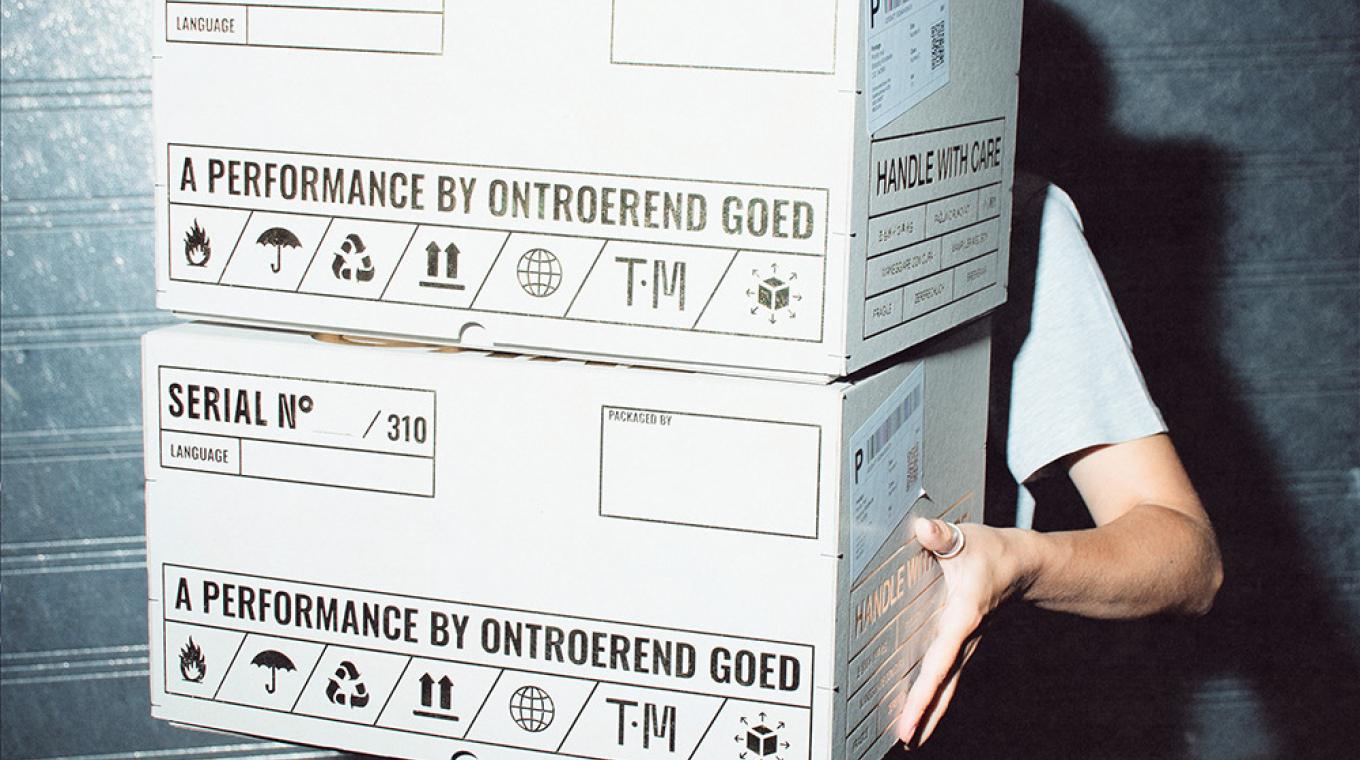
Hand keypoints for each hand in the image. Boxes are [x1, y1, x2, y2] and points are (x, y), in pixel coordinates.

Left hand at [896, 518, 1032, 747]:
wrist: (1028, 564)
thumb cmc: (994, 551)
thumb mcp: (967, 538)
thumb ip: (942, 536)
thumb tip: (923, 528)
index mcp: (963, 616)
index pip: (940, 660)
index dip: (924, 691)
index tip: (910, 716)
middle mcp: (966, 637)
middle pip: (945, 684)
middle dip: (926, 713)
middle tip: (905, 739)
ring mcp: (968, 643)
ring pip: (949, 684)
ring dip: (931, 710)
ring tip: (910, 737)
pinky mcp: (966, 642)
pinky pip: (949, 673)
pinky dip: (936, 693)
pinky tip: (924, 708)